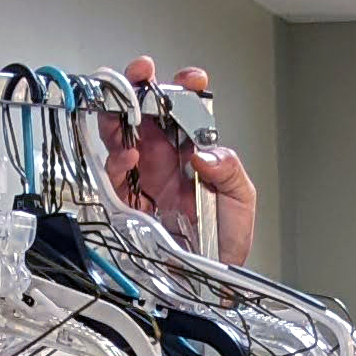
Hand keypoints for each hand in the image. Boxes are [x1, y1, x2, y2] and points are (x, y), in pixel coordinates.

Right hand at [102, 56, 260, 261]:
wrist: (210, 281)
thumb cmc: (227, 243)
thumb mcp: (242, 200)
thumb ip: (229, 169)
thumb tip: (204, 152)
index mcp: (192, 151)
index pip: (186, 112)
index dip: (185, 90)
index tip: (191, 80)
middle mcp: (165, 158)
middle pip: (145, 113)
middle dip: (141, 87)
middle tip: (143, 73)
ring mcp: (144, 176)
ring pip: (121, 135)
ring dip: (119, 116)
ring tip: (126, 108)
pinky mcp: (127, 200)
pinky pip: (114, 174)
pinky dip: (117, 161)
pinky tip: (129, 157)